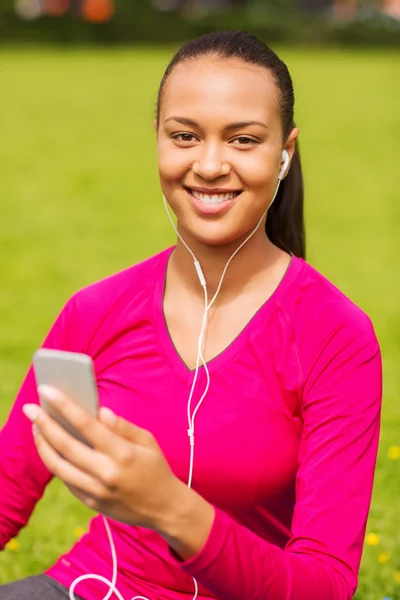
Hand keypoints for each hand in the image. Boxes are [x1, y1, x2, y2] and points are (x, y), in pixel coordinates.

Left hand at [23, 386, 186, 532]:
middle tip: (30, 409)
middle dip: (44, 424)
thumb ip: (122, 426)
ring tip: (36, 428)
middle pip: (66, 446)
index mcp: (123, 453)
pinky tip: (51, 448)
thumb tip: (99, 411)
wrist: (164, 508)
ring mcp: (96, 491)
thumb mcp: (147, 441)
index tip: (48, 391)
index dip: (64, 406)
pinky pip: (67, 481)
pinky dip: (56, 463)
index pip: (87, 425)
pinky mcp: (91, 503)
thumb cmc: (156, 468)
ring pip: (59, 466)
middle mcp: (106, 473)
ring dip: (43, 445)